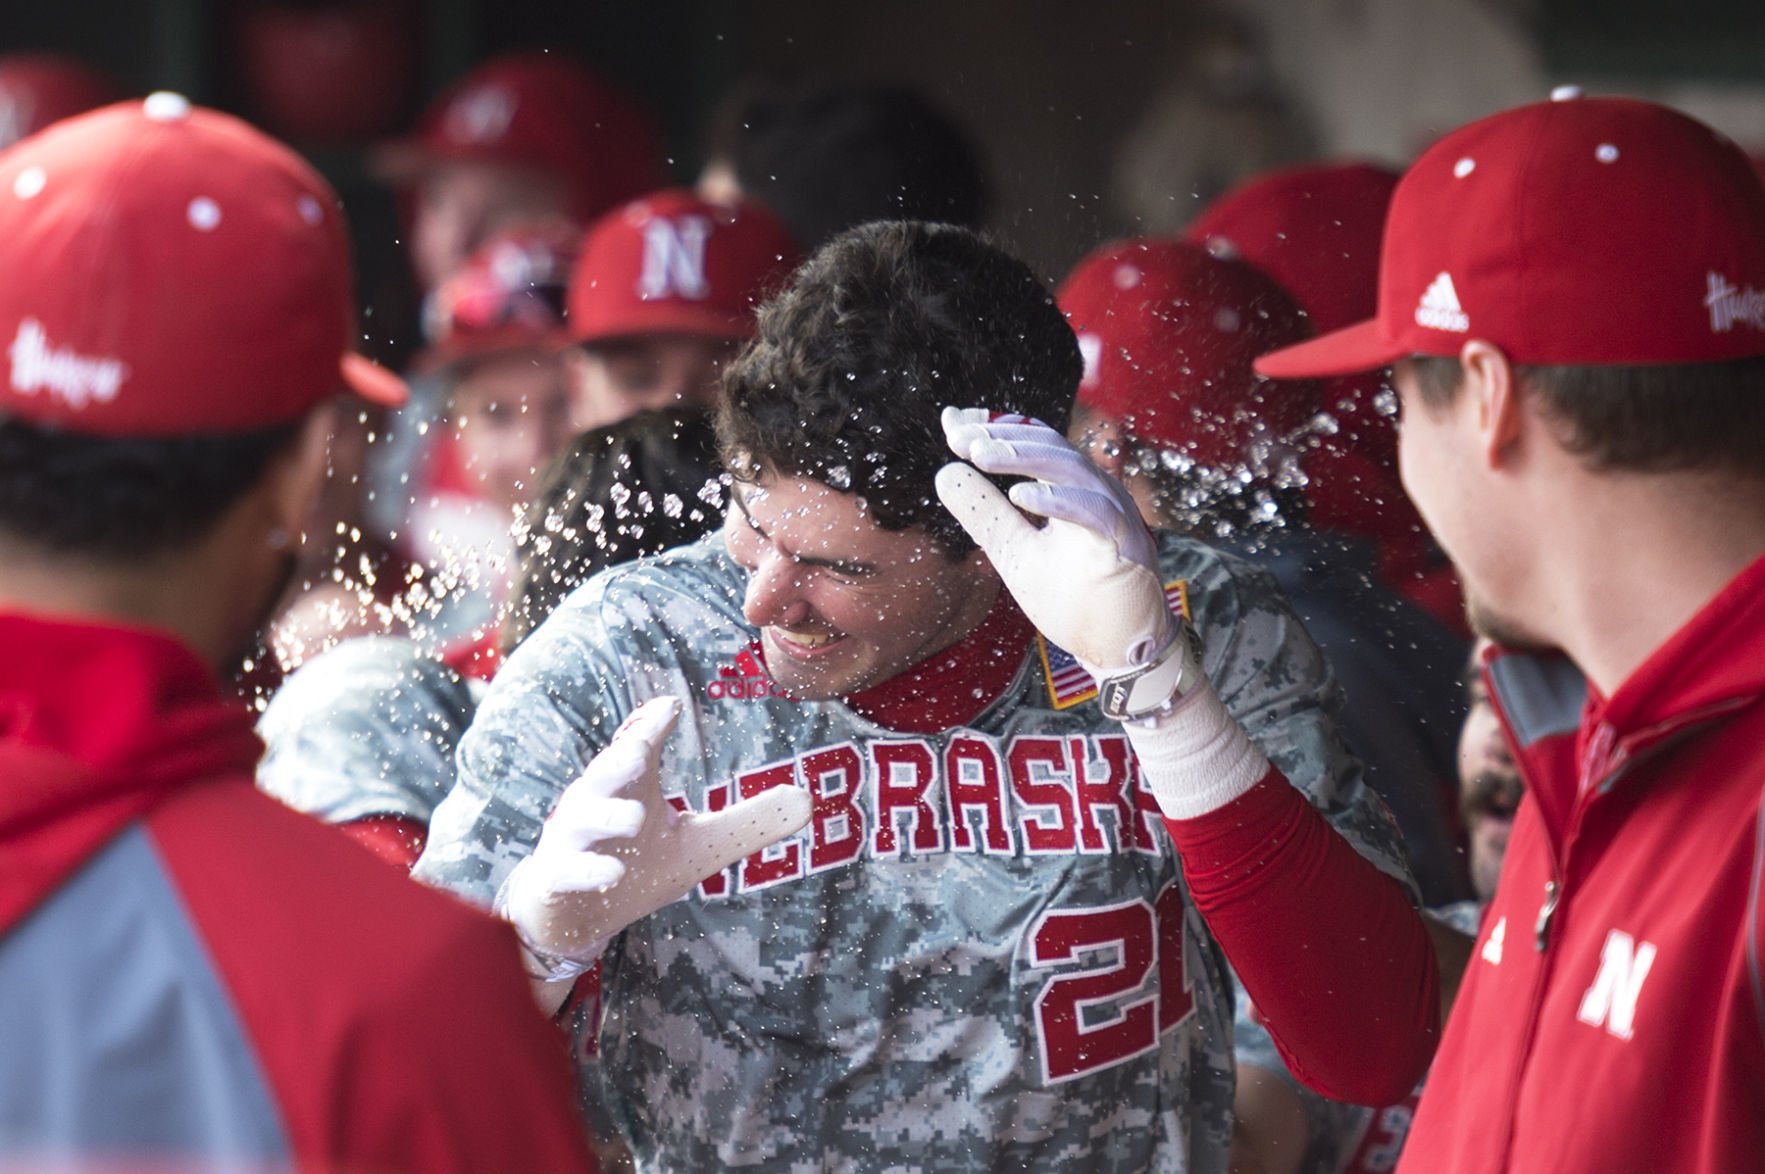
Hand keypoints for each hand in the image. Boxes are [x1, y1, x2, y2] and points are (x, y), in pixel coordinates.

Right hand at [497, 696, 811, 980]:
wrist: (574, 916)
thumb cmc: (635, 864)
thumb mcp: (699, 846)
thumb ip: (748, 822)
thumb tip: (808, 800)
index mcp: (631, 786)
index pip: (639, 746)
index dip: (651, 725)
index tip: (670, 706)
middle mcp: (598, 804)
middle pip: (604, 774)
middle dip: (619, 760)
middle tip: (639, 751)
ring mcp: (573, 841)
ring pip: (582, 821)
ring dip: (606, 816)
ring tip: (635, 818)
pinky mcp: (558, 878)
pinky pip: (568, 871)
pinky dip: (586, 870)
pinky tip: (610, 873)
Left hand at [936, 407, 1265, 815]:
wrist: (1117, 648)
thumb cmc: (1073, 599)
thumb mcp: (1013, 552)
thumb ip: (984, 513)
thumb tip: (945, 472)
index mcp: (1068, 488)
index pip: (1031, 441)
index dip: (993, 427)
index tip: (952, 424)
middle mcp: (1092, 491)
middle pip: (1049, 443)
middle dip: (1002, 437)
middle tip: (959, 438)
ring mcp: (1113, 513)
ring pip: (1071, 467)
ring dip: (1023, 458)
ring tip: (980, 456)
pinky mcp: (1126, 543)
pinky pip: (1094, 512)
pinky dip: (1059, 500)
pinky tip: (1021, 497)